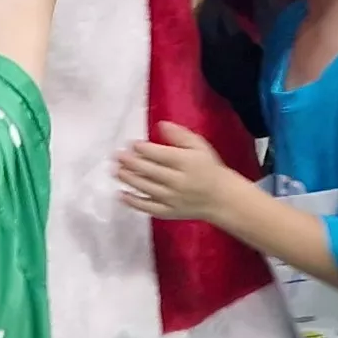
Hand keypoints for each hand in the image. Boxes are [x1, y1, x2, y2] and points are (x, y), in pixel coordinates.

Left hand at [115, 121, 261, 220]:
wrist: (221, 198)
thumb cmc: (209, 168)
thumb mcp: (199, 146)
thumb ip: (180, 135)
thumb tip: (160, 124)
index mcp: (185, 162)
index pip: (159, 154)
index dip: (143, 148)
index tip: (131, 143)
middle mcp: (177, 181)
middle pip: (149, 170)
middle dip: (130, 162)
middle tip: (116, 155)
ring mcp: (171, 198)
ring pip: (145, 187)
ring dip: (128, 178)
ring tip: (115, 170)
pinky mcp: (168, 212)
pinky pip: (148, 207)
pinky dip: (133, 202)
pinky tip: (121, 194)